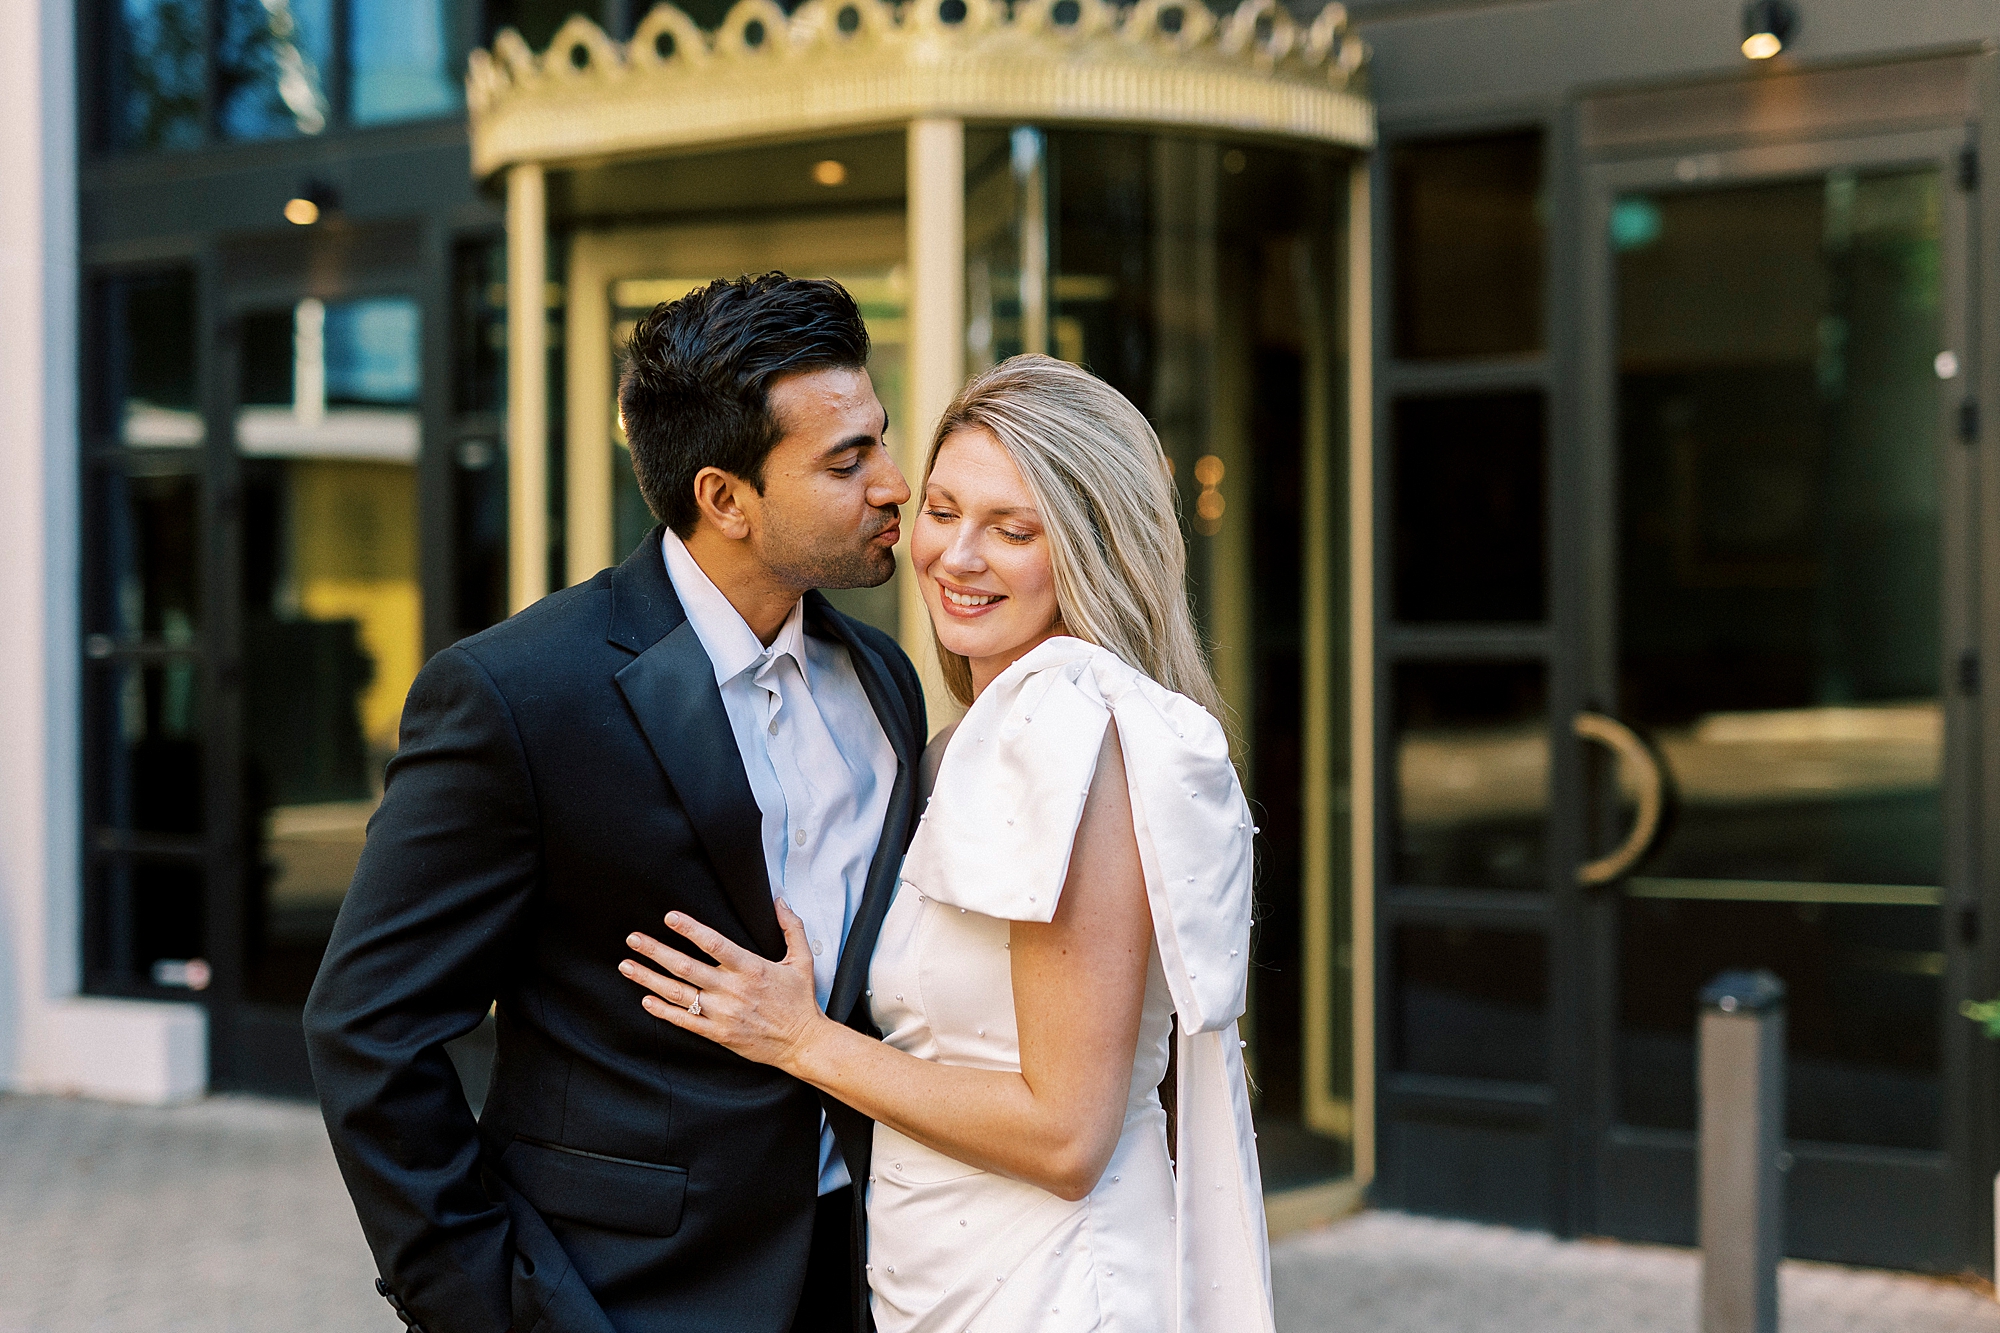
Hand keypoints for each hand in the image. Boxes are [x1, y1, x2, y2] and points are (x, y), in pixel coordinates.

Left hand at [620, 900, 826, 1071]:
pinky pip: (685, 1021)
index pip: (714, 944)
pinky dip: (664, 1011)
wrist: (803, 1043)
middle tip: (634, 939)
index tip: (669, 917)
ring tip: (627, 966)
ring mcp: (723, 1013)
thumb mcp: (802, 960)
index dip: (690, 930)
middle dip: (656, 951)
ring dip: (649, 978)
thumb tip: (780, 900)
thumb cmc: (800, 1001)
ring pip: (679, 994)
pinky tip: (646, 1000)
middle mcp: (733, 990)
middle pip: (686, 967)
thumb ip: (791, 927)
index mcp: (751, 969)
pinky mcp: (719, 1034)